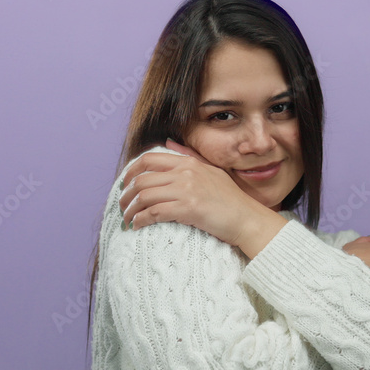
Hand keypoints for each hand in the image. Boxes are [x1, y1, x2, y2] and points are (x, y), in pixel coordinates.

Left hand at [118, 139, 270, 247]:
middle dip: (126, 194)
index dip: (130, 172)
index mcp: (188, 163)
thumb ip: (189, 156)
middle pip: (142, 179)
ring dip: (130, 209)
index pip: (149, 160)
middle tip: (122, 206)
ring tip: (127, 219)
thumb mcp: (211, 171)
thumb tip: (168, 143)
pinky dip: (141, 220)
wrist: (247, 219)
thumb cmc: (231, 199)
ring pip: (144, 195)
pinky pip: (154, 212)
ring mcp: (186, 190)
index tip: (124, 185)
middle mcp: (185, 173)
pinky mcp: (188, 208)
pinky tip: (138, 226)